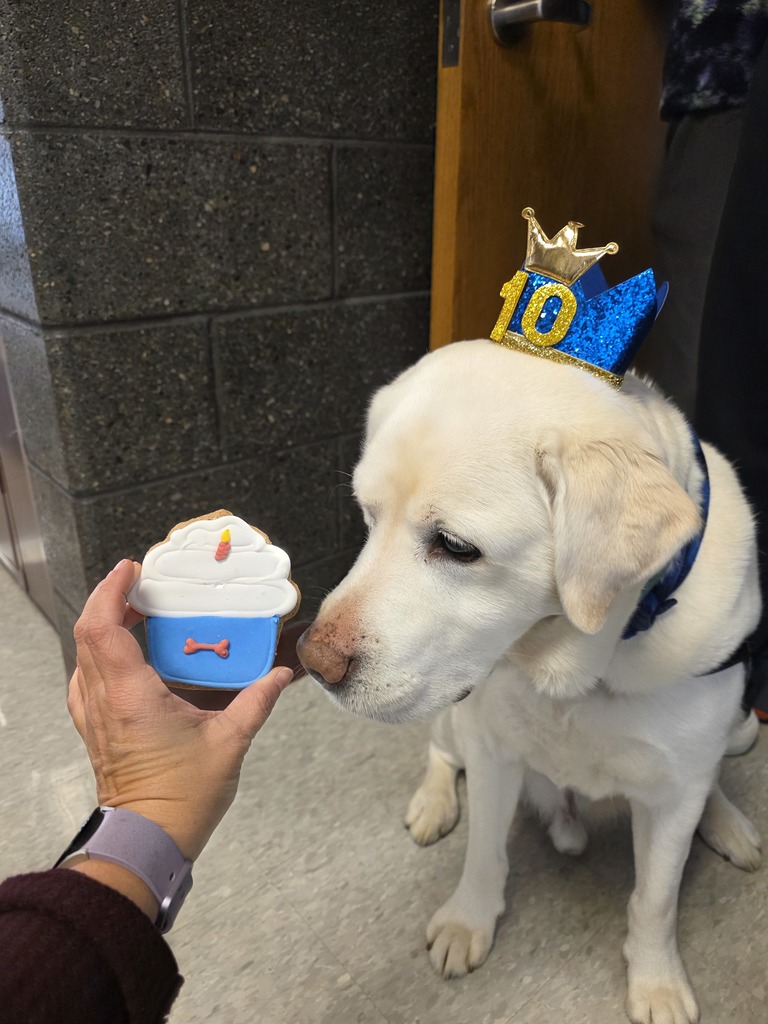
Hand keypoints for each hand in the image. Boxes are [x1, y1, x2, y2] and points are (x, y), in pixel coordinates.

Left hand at [67, 559, 292, 860]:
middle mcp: (102, 700)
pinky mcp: (93, 729)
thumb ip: (257, 701)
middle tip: (142, 585)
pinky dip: (99, 653)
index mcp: (130, 696)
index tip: (132, 569)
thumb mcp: (229, 743)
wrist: (148, 839)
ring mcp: (92, 716)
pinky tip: (126, 654)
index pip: (102, 627)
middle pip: (87, 633)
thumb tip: (281, 673)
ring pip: (82, 654)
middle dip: (109, 599)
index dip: (111, 591)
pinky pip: (84, 678)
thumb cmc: (184, 795)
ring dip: (102, 625)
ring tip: (135, 611)